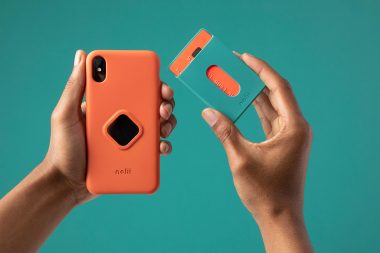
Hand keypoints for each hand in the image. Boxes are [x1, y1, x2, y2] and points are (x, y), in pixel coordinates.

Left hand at [44, 50, 175, 203]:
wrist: (67, 183)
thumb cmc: (63, 148)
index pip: (133, 87)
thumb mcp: (65, 114)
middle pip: (151, 104)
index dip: (150, 83)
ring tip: (164, 128)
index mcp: (108, 104)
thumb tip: (81, 55)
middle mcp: (122, 118)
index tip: (158, 85)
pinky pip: (155, 148)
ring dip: (168, 122)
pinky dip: (164, 145)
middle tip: (164, 109)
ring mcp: (130, 137)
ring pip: (158, 124)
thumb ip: (74, 87)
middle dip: (165, 103)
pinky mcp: (134, 155)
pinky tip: (162, 147)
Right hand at [201, 53, 312, 251]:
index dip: (261, 69)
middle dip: (254, 78)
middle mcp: (295, 127)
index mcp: (293, 127)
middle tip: (235, 65)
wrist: (279, 216)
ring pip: (270, 106)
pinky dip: (254, 110)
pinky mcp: (281, 142)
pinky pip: (267, 119)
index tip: (245, 57)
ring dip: (253, 94)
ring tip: (234, 80)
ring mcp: (289, 135)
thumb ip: (225, 132)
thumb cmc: (266, 191)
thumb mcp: (241, 158)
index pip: (278, 88)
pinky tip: (239, 102)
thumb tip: (208, 112)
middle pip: (274, 94)